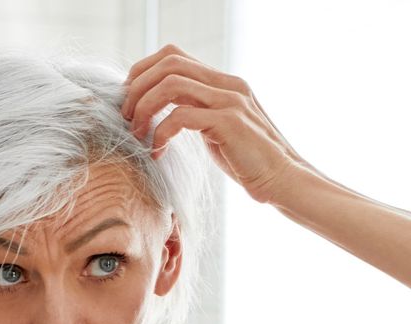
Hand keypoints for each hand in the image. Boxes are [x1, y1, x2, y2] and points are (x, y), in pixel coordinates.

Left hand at [121, 44, 309, 204]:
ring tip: (137, 134)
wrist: (284, 180)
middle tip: (126, 116)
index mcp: (224, 81)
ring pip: (170, 84)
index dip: (144, 72)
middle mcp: (227, 84)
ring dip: (144, 108)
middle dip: (138, 87)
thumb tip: (162, 109)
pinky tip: (157, 152)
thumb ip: (197, 111)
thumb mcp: (218, 128)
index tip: (129, 101)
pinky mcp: (229, 122)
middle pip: (168, 62)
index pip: (174, 56)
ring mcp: (230, 100)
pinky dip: (160, 133)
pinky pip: (181, 116)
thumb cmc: (248, 162)